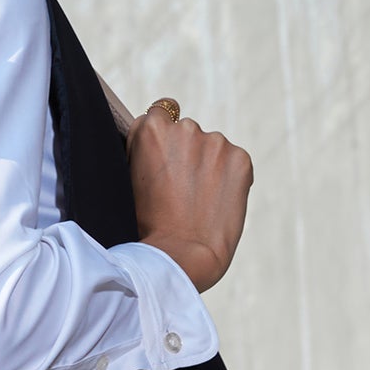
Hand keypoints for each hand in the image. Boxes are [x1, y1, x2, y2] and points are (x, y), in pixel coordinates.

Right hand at [125, 98, 252, 291]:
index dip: (160, 139)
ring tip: (197, 200)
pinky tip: (216, 201)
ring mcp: (215, 142)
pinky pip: (234, 161)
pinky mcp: (241, 158)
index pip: (158, 114)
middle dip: (183, 151)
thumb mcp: (127, 179)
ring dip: (207, 164)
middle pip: (185, 130)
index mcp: (150, 128)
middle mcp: (184, 127)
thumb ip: (143, 150)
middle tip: (178, 188)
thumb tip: (155, 135)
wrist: (181, 255)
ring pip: (211, 147)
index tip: (161, 159)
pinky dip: (228, 177)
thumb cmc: (146, 225)